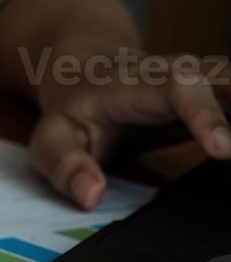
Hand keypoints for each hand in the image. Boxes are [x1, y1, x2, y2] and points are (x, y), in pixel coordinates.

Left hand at [29, 50, 230, 208]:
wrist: (88, 68)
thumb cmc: (72, 107)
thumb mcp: (49, 137)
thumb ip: (64, 165)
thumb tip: (91, 194)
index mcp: (134, 83)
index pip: (177, 88)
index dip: (205, 113)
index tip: (225, 148)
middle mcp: (178, 71)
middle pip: (228, 79)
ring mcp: (205, 76)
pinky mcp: (220, 88)